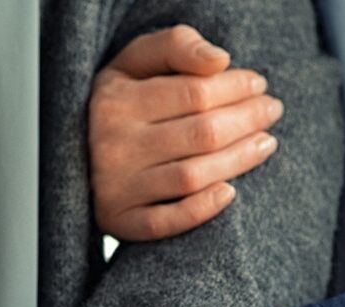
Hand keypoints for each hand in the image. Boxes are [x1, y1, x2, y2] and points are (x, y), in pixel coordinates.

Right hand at [90, 25, 285, 241]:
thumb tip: (220, 60)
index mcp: (116, 100)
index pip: (194, 92)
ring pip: (192, 175)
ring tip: (265, 143)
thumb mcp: (135, 62)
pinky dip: (202, 209)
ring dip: (239, 160)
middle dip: (247, 119)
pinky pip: (166, 222)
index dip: (235, 87)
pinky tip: (231, 192)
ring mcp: (116, 187)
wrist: (73, 153)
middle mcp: (113, 145)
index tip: (258, 85)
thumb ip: (175, 45)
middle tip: (271, 111)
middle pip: (201, 133)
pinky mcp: (119, 221)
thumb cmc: (117, 102)